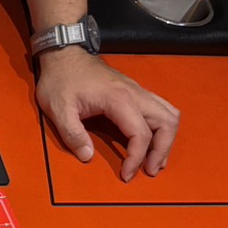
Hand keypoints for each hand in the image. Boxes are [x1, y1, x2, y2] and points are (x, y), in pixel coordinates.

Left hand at [36, 48, 179, 181]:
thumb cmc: (60, 78)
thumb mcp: (58, 109)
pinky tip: (152, 141)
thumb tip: (87, 156)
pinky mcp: (134, 91)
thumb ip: (73, 134)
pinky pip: (160, 109)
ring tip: (155, 160)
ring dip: (167, 138)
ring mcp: (137, 91)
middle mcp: (135, 93)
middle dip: (162, 150)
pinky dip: (162, 127)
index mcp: (119, 99)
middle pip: (167, 123)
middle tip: (150, 170)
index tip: (126, 174)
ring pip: (169, 114)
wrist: (63, 54)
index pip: (141, 134)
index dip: (136, 158)